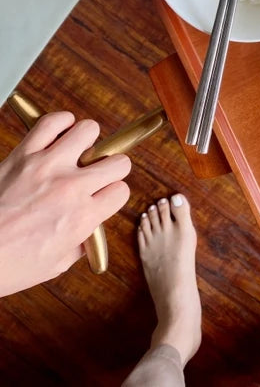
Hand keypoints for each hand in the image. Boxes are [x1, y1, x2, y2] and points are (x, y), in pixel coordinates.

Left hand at [0, 111, 130, 296]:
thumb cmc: (6, 264)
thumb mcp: (56, 264)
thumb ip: (80, 242)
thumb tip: (89, 227)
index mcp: (82, 217)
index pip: (121, 191)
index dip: (113, 194)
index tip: (103, 196)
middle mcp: (71, 188)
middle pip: (118, 162)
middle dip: (111, 170)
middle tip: (96, 175)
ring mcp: (48, 166)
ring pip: (89, 131)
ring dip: (88, 142)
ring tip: (78, 151)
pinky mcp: (25, 153)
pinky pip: (53, 122)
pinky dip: (62, 122)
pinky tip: (61, 132)